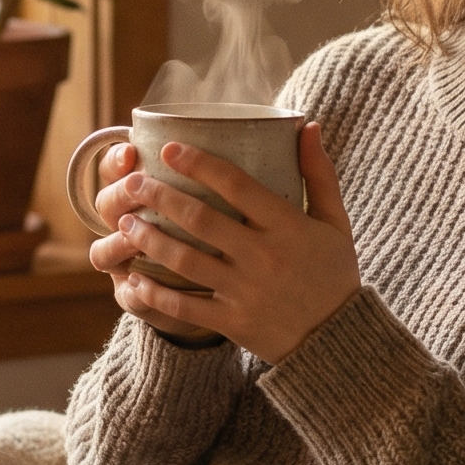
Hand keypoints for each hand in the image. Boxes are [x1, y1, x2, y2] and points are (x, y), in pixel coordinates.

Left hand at [103, 123, 361, 363]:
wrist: (338, 339)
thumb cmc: (335, 272)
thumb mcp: (335, 221)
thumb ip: (318, 173)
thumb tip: (308, 125)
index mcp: (287, 226)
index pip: (237, 185)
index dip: (199, 163)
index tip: (168, 148)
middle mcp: (263, 256)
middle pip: (201, 220)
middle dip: (161, 197)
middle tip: (133, 183)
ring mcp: (245, 291)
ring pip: (185, 261)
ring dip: (150, 239)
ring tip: (125, 222)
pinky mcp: (232, 322)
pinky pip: (185, 308)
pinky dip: (155, 294)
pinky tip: (133, 278)